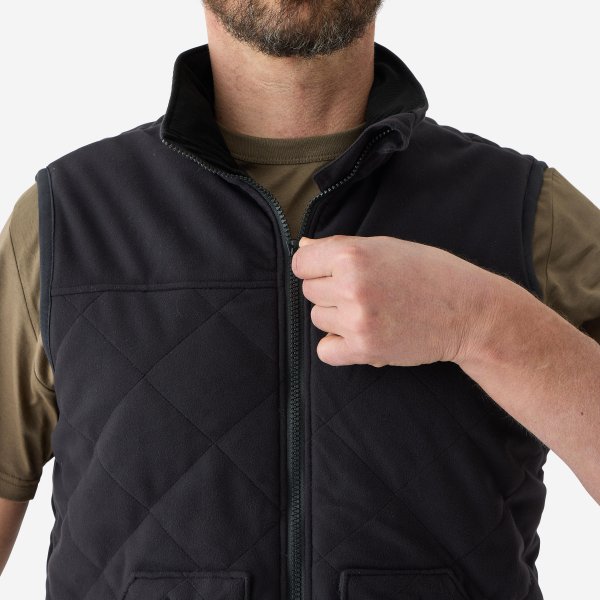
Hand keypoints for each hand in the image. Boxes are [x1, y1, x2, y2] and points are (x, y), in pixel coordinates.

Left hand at [290, 234, 498, 367]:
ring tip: (371, 312)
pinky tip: (361, 335)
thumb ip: (340, 247)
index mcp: (353, 255)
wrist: (468, 312)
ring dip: (337, 318)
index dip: (317, 267)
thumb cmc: (431, 273)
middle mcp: (350, 286)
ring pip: (318, 319)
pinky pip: (326, 351)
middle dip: (331, 291)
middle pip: (310, 292)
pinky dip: (339, 346)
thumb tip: (303, 248)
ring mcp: (356, 320)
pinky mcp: (365, 350)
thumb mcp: (386, 247)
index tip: (334, 271)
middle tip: (365, 292)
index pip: (300, 263)